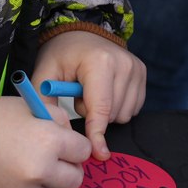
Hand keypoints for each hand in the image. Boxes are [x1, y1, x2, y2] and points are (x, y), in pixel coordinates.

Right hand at [0, 94, 91, 187]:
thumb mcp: (30, 106)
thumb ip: (57, 119)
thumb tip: (71, 135)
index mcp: (50, 141)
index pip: (84, 152)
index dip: (76, 146)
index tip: (67, 144)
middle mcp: (42, 169)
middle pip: (76, 179)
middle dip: (69, 168)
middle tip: (56, 158)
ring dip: (48, 179)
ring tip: (28, 162)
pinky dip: (28, 186)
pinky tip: (13, 171)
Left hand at [33, 30, 145, 158]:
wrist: (81, 33)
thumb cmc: (61, 54)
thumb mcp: (45, 74)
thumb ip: (45, 103)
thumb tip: (54, 132)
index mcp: (99, 63)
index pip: (101, 108)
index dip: (97, 134)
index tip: (98, 154)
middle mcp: (123, 64)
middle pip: (113, 114)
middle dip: (94, 116)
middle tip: (79, 97)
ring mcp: (136, 68)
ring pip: (125, 114)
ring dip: (106, 112)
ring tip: (91, 93)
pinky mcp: (142, 73)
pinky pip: (133, 107)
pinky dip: (117, 107)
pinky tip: (105, 92)